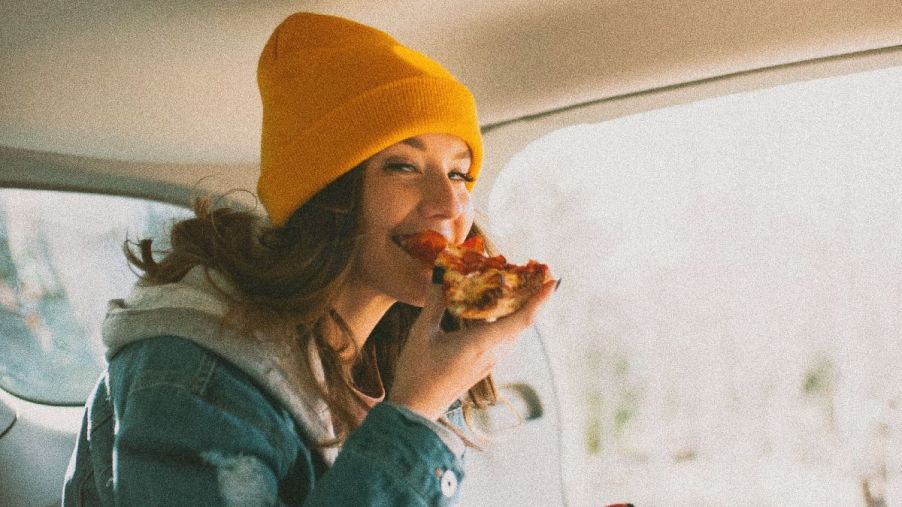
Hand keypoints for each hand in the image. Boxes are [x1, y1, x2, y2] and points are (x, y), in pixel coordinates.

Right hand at [387, 279, 556, 420]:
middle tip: (535, 273)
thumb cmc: (417, 371)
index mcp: (482, 343)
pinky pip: (502, 338)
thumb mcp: (423, 332)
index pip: (522, 319)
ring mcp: (490, 362)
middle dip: (532, 298)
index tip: (552, 281)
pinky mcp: (483, 366)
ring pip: (513, 331)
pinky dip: (505, 320)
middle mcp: (492, 353)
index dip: (539, 300)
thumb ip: (435, 302)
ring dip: (519, 309)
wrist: (416, 407)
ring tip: (518, 286)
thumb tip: (442, 273)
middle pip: (521, 322)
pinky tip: (494, 309)